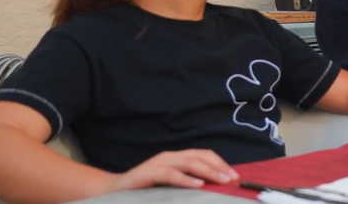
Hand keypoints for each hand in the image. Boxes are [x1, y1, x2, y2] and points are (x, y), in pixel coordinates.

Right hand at [106, 149, 238, 191]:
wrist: (112, 191)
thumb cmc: (144, 190)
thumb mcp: (170, 185)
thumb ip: (187, 182)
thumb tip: (212, 188)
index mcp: (177, 158)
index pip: (204, 155)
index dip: (221, 163)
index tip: (235, 176)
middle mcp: (170, 156)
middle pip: (200, 156)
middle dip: (219, 166)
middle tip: (232, 179)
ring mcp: (159, 163)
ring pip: (188, 162)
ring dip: (207, 171)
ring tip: (221, 180)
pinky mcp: (148, 173)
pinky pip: (170, 174)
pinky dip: (185, 178)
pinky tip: (197, 184)